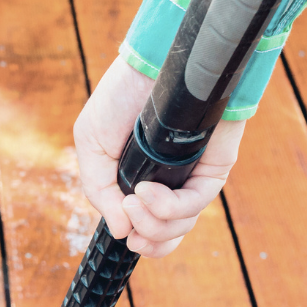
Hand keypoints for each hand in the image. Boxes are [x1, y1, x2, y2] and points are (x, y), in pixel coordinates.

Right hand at [73, 56, 245, 258]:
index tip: (128, 236)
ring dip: (154, 223)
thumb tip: (120, 232)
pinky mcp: (214, 165)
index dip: (143, 243)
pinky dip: (170, 206)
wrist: (151, 63)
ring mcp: (194, 176)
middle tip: (129, 215)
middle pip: (168, 236)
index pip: (152, 230)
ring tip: (135, 198)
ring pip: (183, 225)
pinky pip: (197, 202)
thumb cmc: (121, 97)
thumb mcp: (92, 146)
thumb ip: (100, 192)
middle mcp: (172, 184)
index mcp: (144, 183)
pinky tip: (149, 191)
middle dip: (148, 238)